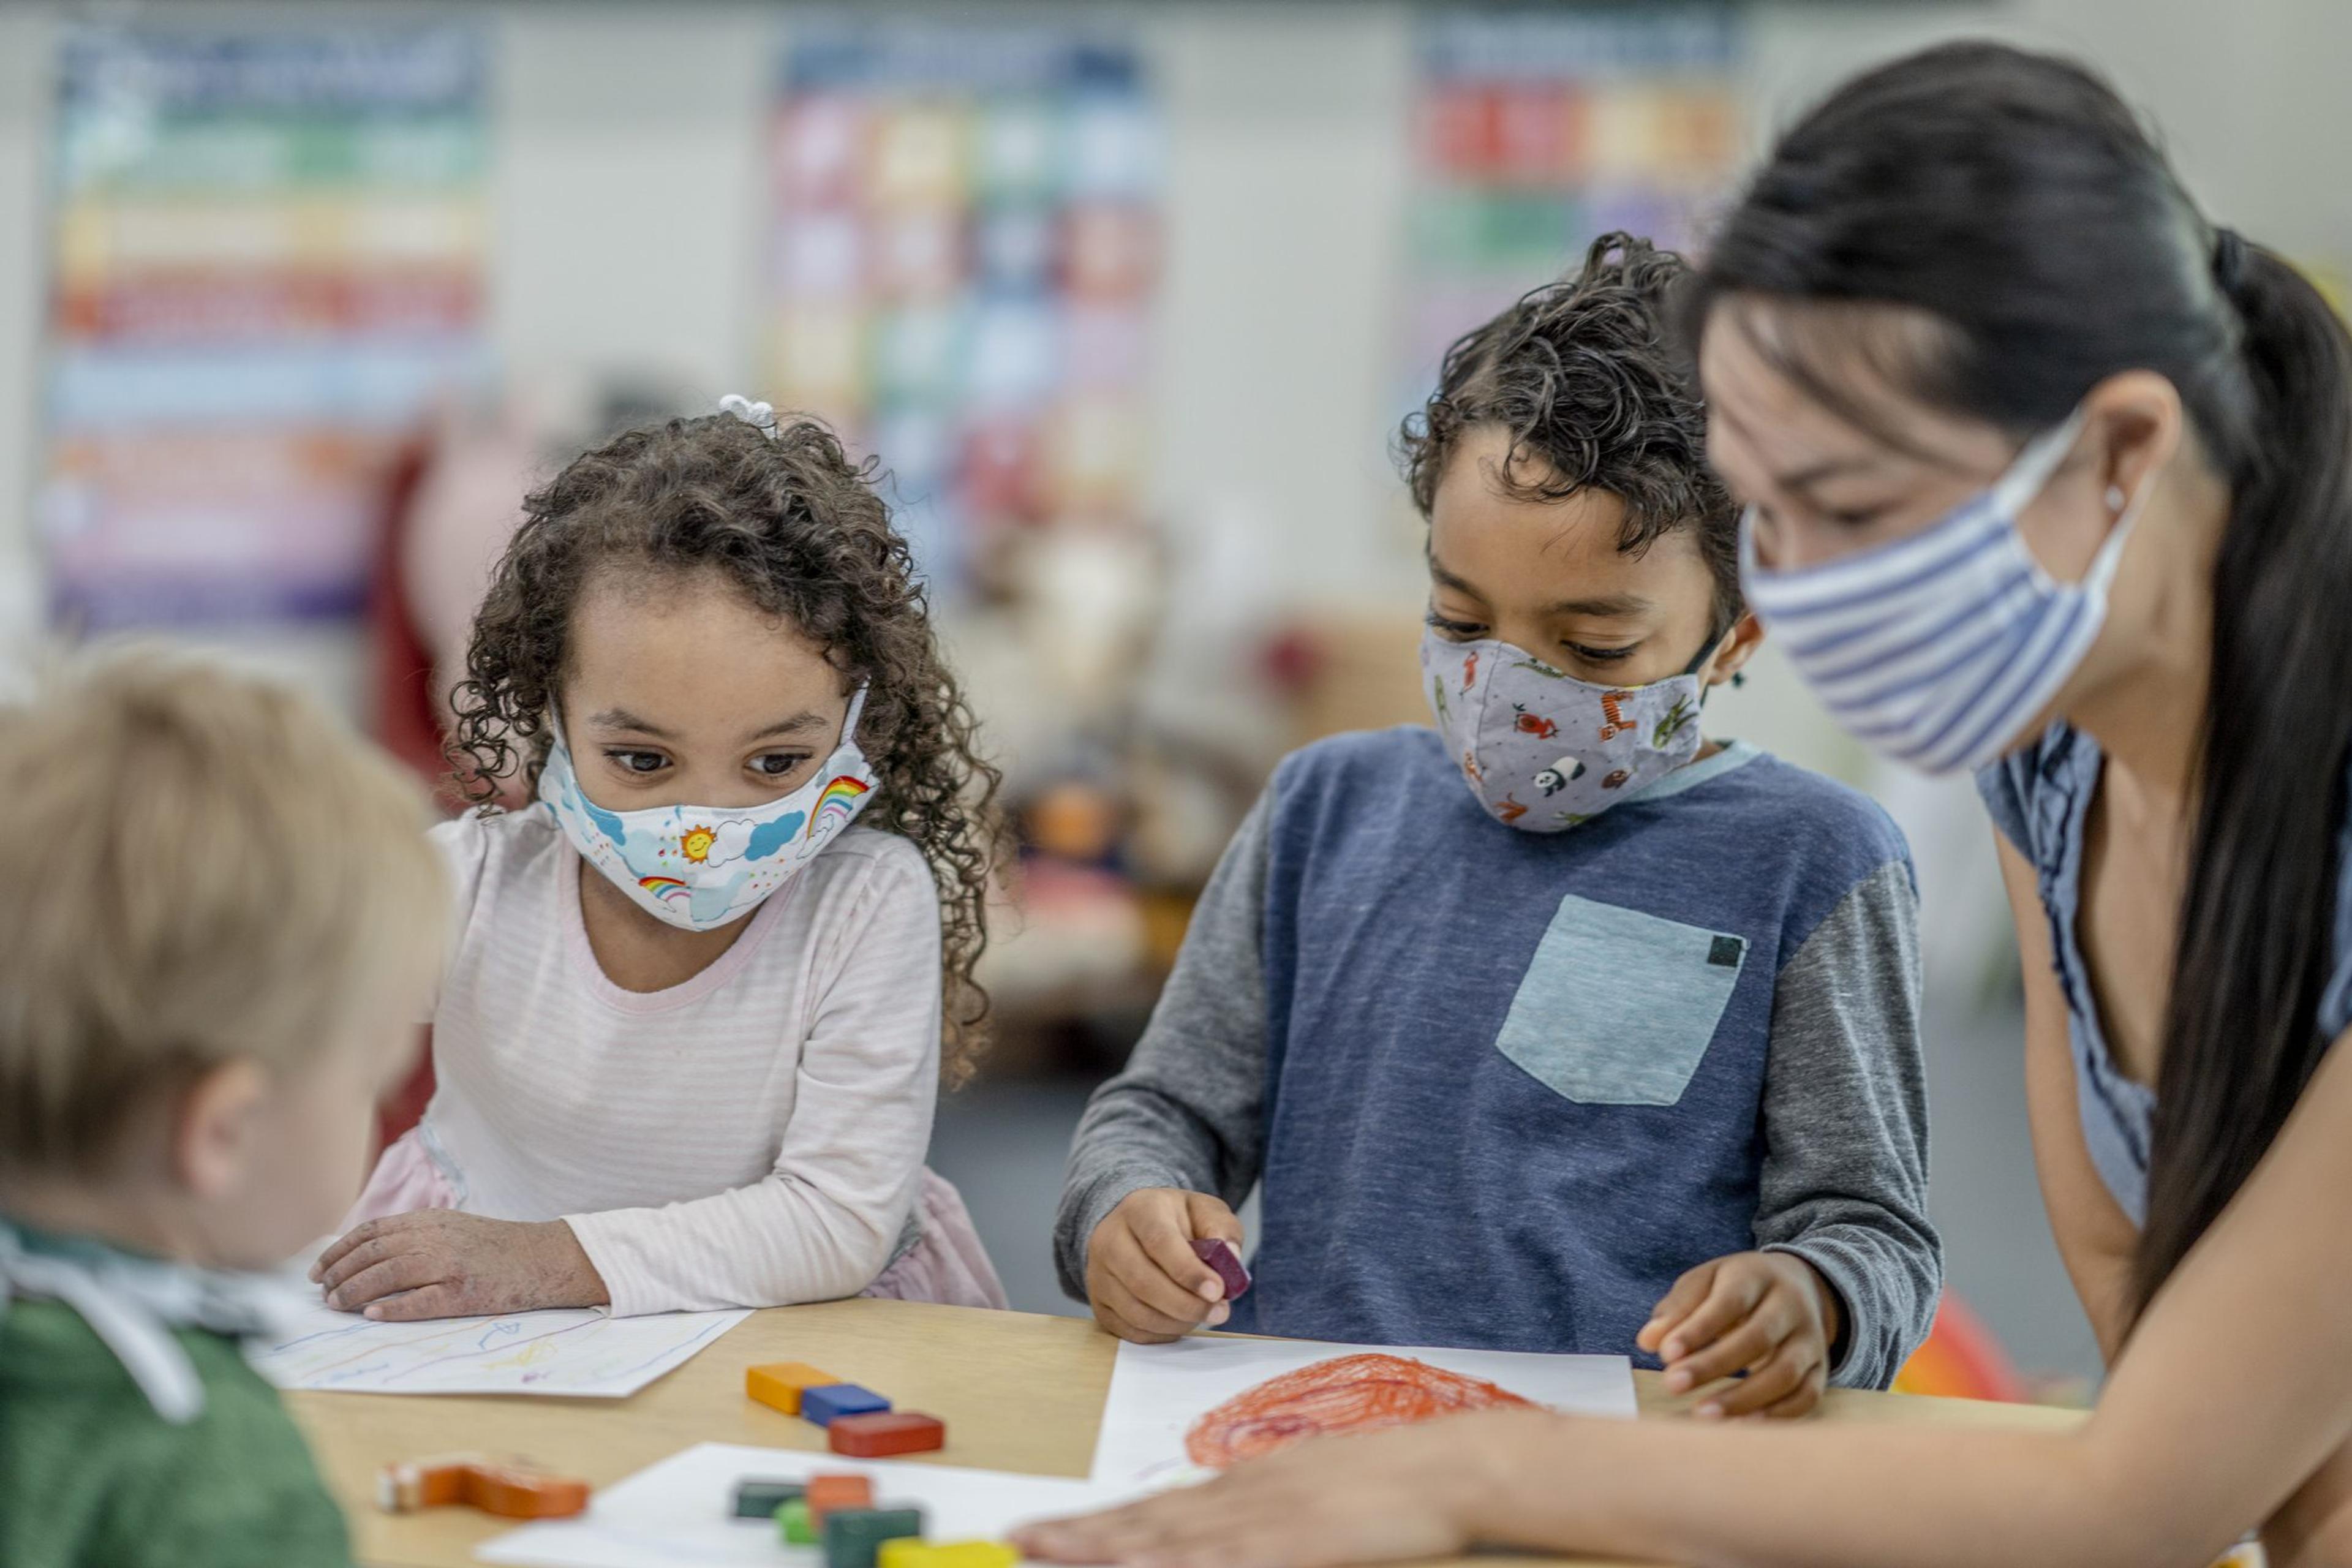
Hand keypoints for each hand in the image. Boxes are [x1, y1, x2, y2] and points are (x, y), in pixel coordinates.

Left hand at [309, 1211, 608, 1319]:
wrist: (543, 1258)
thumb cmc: (496, 1247)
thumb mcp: (454, 1227)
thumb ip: (416, 1234)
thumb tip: (368, 1253)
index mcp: (431, 1220)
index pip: (372, 1231)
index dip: (339, 1250)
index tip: (319, 1270)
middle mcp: (436, 1238)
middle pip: (374, 1252)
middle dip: (340, 1273)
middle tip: (323, 1293)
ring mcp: (450, 1265)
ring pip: (389, 1274)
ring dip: (356, 1290)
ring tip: (337, 1305)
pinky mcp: (464, 1292)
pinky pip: (422, 1301)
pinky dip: (394, 1308)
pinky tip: (373, 1315)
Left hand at [1015, 1411, 1536, 1566]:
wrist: (1447, 1466)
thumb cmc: (1388, 1484)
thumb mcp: (1314, 1493)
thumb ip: (1265, 1513)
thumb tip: (1221, 1533)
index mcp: (1246, 1485)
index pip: (1156, 1508)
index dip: (1097, 1523)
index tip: (1043, 1531)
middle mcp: (1243, 1495)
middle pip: (1147, 1521)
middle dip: (1079, 1536)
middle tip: (1017, 1541)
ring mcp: (1267, 1517)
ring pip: (1171, 1539)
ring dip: (1108, 1550)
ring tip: (1050, 1552)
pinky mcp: (1297, 1542)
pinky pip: (1227, 1560)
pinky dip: (1180, 1566)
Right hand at [1085, 1188, 1243, 1343]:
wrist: (1139, 1228)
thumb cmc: (1178, 1221)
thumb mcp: (1205, 1211)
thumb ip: (1222, 1229)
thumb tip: (1230, 1257)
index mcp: (1139, 1209)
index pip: (1159, 1242)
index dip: (1189, 1271)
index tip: (1217, 1291)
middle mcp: (1109, 1239)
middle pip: (1143, 1282)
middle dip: (1187, 1305)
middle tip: (1219, 1311)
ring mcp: (1098, 1273)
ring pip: (1136, 1311)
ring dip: (1176, 1322)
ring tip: (1202, 1315)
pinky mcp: (1098, 1301)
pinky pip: (1129, 1330)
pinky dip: (1160, 1334)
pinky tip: (1179, 1321)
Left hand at [1637, 1250, 1840, 1419]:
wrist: (1798, 1285)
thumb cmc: (1736, 1288)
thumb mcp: (1705, 1283)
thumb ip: (1677, 1310)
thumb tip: (1648, 1341)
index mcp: (1757, 1275)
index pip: (1729, 1302)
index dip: (1698, 1329)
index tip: (1666, 1355)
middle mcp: (1790, 1306)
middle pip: (1758, 1337)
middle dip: (1714, 1364)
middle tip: (1673, 1385)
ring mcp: (1810, 1339)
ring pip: (1785, 1372)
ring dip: (1743, 1398)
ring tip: (1702, 1414)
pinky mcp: (1820, 1369)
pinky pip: (1805, 1396)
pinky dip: (1775, 1415)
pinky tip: (1740, 1425)